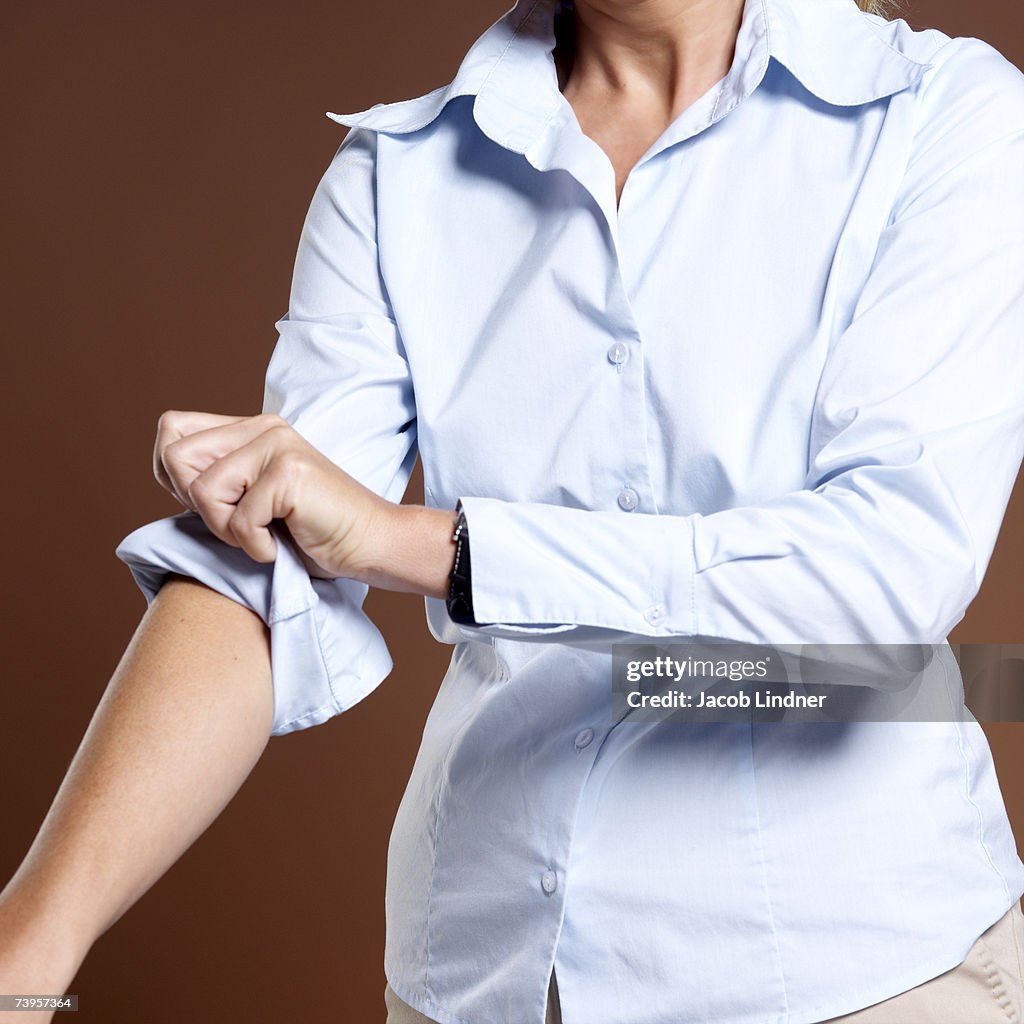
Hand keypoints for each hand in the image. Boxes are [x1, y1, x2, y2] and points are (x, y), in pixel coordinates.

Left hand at [153, 409, 391, 580]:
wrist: (370, 544)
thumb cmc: (311, 531)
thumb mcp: (252, 497)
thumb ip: (217, 476)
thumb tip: (166, 471)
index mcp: (250, 428)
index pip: (171, 430)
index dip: (174, 477)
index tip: (217, 505)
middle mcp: (263, 427)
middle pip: (176, 457)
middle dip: (198, 506)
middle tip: (240, 522)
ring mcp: (277, 446)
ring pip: (202, 492)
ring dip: (228, 530)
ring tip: (263, 535)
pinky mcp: (289, 472)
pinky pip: (238, 521)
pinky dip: (256, 548)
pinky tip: (281, 545)